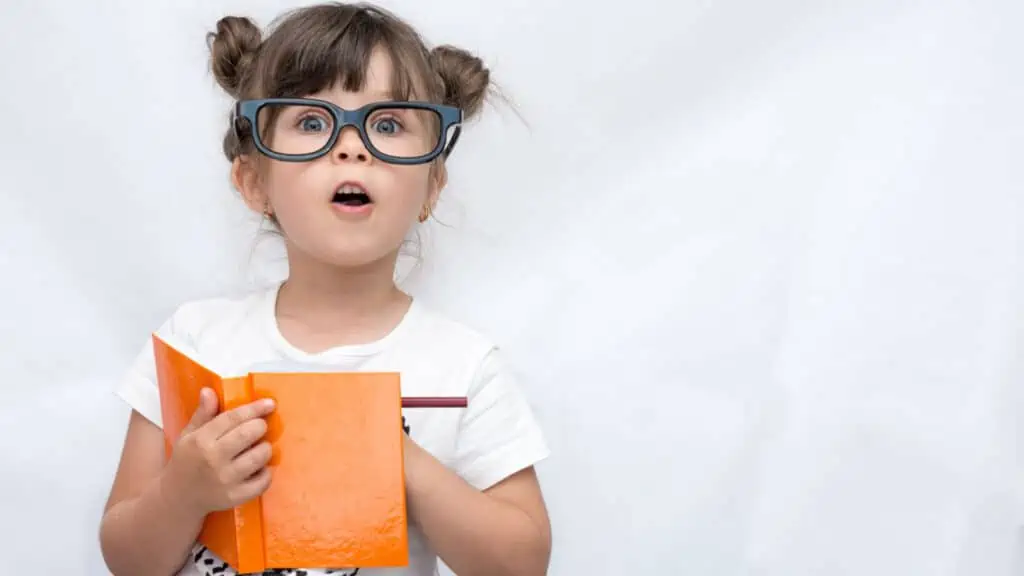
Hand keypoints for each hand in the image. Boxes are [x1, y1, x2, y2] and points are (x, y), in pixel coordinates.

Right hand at [161, 387, 275, 515]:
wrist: (177, 498)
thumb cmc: (187, 461)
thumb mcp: (189, 435)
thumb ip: (203, 414)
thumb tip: (208, 391)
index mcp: (201, 440)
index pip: (233, 418)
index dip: (254, 408)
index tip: (270, 403)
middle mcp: (213, 459)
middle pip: (248, 434)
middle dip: (260, 426)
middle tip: (260, 427)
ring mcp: (225, 480)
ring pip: (259, 457)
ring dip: (265, 448)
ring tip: (258, 448)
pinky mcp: (235, 497)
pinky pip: (263, 482)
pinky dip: (266, 473)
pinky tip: (259, 469)